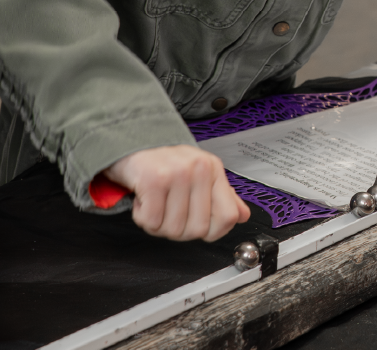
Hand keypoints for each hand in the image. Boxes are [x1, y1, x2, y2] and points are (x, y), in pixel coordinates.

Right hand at [104, 146, 249, 241]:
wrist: (132, 145)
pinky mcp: (153, 180)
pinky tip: (143, 200)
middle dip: (179, 229)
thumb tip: (243, 215)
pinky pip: (151, 222)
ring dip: (158, 224)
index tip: (196, 224)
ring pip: (173, 229)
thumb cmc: (166, 164)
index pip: (228, 217)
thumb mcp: (201, 175)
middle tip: (168, 211)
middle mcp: (200, 169)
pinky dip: (142, 218)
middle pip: (198, 229)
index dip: (212, 231)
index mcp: (214, 170)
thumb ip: (223, 197)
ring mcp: (178, 173)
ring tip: (156, 203)